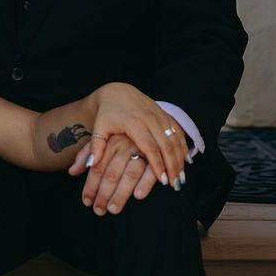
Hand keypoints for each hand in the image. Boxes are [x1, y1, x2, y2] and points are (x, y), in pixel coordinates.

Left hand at [68, 83, 190, 212]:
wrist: (117, 91)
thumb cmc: (107, 112)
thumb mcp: (99, 127)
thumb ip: (96, 146)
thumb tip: (90, 165)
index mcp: (134, 123)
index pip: (149, 146)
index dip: (157, 164)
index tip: (162, 180)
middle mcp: (150, 118)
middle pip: (166, 145)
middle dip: (172, 165)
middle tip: (176, 184)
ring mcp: (159, 115)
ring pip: (174, 139)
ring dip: (179, 158)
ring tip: (181, 177)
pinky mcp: (165, 114)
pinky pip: (178, 132)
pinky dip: (183, 146)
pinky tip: (186, 160)